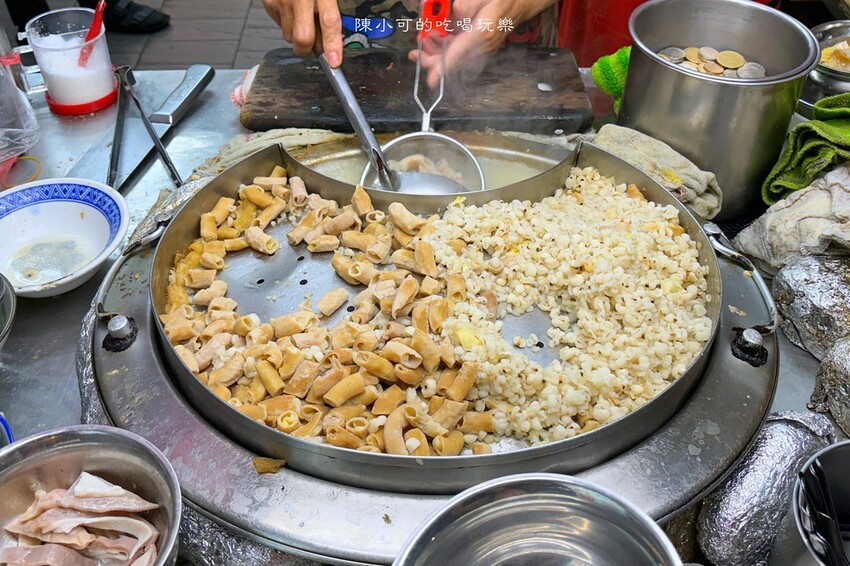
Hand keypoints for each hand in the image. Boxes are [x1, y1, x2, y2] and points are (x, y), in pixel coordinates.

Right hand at [262, 0, 342, 66]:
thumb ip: (331, 7)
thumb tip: (335, 34)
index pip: (328, 21)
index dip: (332, 44)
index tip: (334, 61)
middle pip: (303, 38)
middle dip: (309, 48)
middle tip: (318, 45)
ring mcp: (281, 0)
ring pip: (289, 35)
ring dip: (299, 34)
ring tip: (305, 18)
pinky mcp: (269, 1)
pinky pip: (279, 24)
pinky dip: (288, 23)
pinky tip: (293, 10)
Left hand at [409, 0, 555, 88]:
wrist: (520, 5)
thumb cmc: (503, 1)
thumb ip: (468, 5)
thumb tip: (455, 12)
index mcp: (483, 34)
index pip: (459, 54)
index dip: (444, 68)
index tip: (432, 80)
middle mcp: (482, 46)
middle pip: (453, 61)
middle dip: (432, 60)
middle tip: (415, 54)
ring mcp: (481, 49)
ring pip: (454, 58)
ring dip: (436, 52)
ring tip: (422, 42)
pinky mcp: (479, 48)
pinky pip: (459, 53)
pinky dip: (445, 47)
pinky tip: (436, 38)